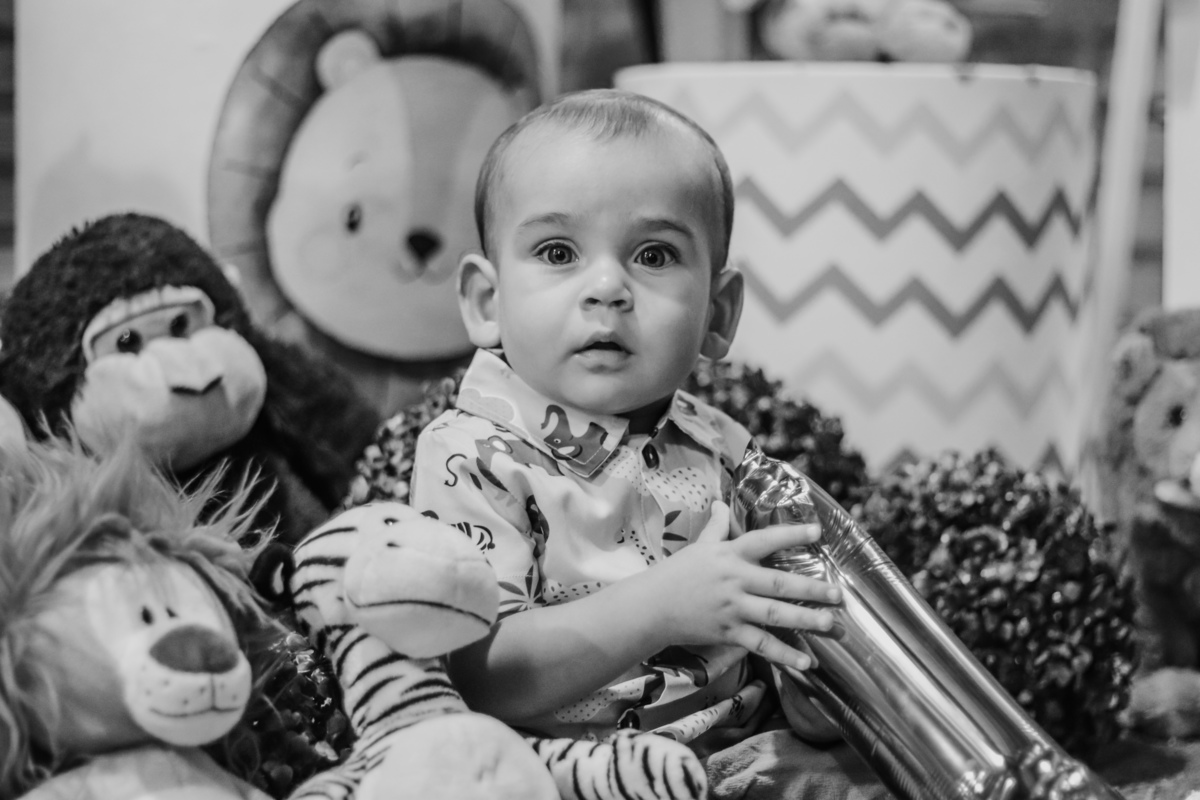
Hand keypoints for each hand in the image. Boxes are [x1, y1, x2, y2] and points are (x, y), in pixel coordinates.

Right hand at [641, 501, 841, 671]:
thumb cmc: (676, 573)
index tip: (817, 533)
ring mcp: (732, 608)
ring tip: (831, 625)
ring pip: (774, 615)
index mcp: (729, 554)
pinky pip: (760, 644)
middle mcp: (734, 580)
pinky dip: (783, 655)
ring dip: (805, 620)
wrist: (651, 607)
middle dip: (811, 589)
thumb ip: (717, 526)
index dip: (791, 535)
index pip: (764, 540)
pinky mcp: (728, 632)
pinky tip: (806, 661)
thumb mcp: (698, 546)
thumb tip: (721, 502)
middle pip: (778, 584)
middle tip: (838, 594)